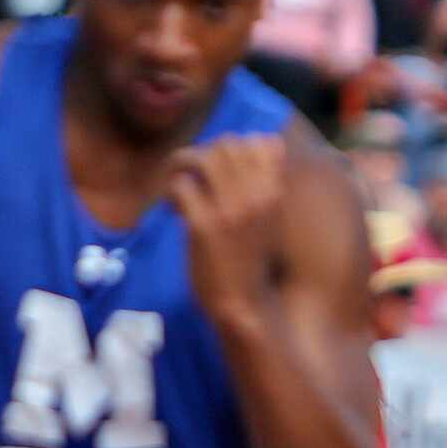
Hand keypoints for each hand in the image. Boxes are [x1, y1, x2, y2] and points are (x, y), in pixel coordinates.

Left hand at [167, 135, 286, 332]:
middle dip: (204, 156)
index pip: (259, 142)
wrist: (245, 305)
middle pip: (227, 145)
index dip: (234, 150)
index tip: (222, 171)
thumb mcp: (271, 220)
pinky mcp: (203, 226)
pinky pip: (181, 185)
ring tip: (178, 189)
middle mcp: (256, 197)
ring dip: (182, 167)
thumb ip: (266, 184)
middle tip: (193, 179)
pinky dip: (171, 194)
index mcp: (275, 194)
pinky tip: (174, 212)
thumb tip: (264, 142)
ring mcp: (230, 211)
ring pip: (203, 157)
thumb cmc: (254, 263)